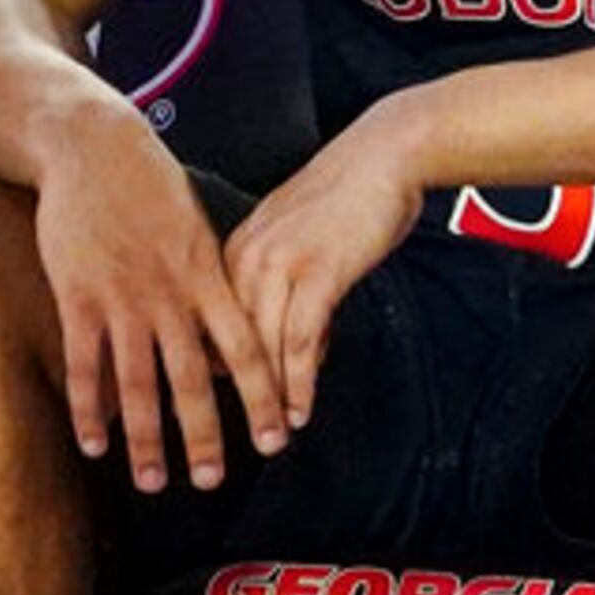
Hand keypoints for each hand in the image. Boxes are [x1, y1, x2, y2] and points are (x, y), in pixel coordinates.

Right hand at [34, 115, 288, 491]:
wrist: (94, 148)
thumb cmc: (150, 190)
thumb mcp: (198, 231)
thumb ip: (212, 284)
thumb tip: (232, 333)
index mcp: (208, 278)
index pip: (248, 350)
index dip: (264, 398)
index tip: (277, 438)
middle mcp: (170, 295)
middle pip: (194, 380)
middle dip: (205, 436)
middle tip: (213, 482)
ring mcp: (122, 299)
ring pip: (139, 384)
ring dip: (147, 439)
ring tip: (154, 482)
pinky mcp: (77, 297)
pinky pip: (85, 365)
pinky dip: (89, 409)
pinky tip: (95, 445)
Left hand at [221, 115, 424, 436]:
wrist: (386, 154)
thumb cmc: (352, 193)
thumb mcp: (298, 237)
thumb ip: (285, 283)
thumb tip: (291, 339)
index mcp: (235, 249)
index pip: (211, 325)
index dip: (210, 373)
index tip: (209, 412)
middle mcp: (246, 258)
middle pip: (227, 343)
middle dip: (230, 398)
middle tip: (231, 441)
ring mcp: (280, 264)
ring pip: (261, 348)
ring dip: (268, 401)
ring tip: (273, 440)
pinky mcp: (318, 272)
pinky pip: (299, 341)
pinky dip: (300, 382)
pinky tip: (303, 409)